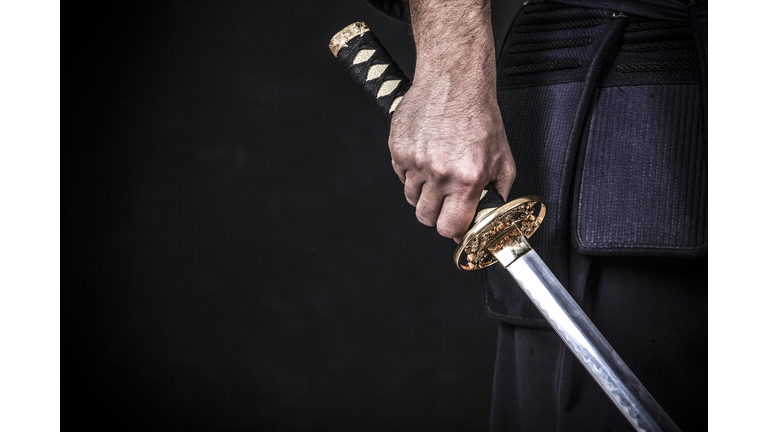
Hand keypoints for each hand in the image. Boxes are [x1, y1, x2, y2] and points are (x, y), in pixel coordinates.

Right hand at [389, 0, 515, 241]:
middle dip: (437, 214)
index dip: (453, 230)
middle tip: (446, 202)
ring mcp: (415, 161)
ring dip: (424, 193)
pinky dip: (412, 173)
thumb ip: (498, 191)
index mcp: (466, 178)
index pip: (449, 227)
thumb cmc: (480, 116)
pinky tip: (426, 156)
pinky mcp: (398, 149)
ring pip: (411, 198)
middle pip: (426, 217)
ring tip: (437, 174)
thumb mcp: (503, 157)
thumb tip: (490, 216)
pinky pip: (401, 176)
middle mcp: (439, 172)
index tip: (456, 225)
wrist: (455, 81)